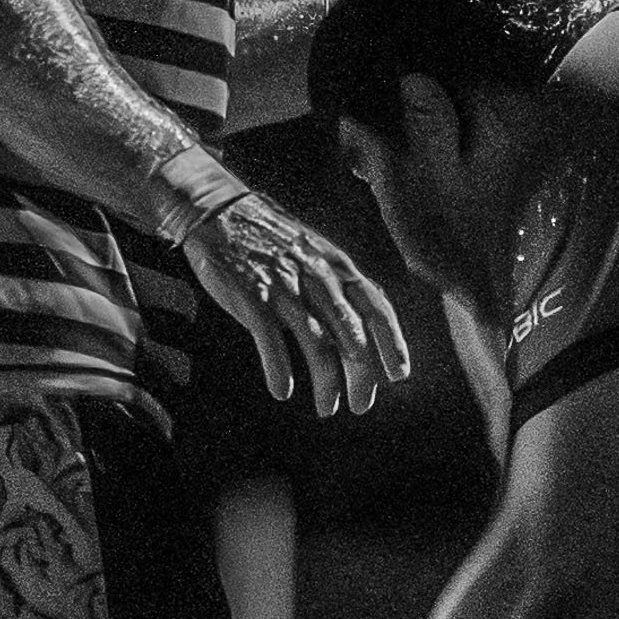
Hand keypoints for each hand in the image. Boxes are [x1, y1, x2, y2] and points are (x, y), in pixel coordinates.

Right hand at [183, 194, 408, 415]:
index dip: (392, 342)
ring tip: (326, 407)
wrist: (220, 212)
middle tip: (359, 404)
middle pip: (352, 334)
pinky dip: (280, 371)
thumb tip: (358, 332)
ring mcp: (285, 285)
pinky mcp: (253, 296)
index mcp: (336, 265)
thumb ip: (336, 288)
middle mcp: (317, 275)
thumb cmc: (270, 239)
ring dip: (326, 383)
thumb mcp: (314, 254)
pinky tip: (282, 391)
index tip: (398, 373)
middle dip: (361, 376)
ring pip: (318, 344)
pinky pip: (272, 342)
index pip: (376, 307)